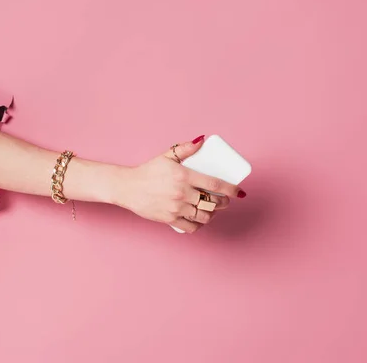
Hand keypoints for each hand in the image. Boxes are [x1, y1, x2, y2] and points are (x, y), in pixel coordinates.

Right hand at [115, 136, 245, 232]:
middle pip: (213, 202)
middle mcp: (182, 193)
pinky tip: (199, 220)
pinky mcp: (169, 219)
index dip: (231, 189)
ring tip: (212, 210)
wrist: (127, 187)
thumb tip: (202, 140)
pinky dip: (199, 225)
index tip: (239, 192)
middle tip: (224, 200)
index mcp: (184, 176)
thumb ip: (185, 148)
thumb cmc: (148, 172)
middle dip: (224, 202)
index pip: (215, 184)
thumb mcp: (167, 156)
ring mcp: (176, 208)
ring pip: (204, 216)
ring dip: (212, 214)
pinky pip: (191, 227)